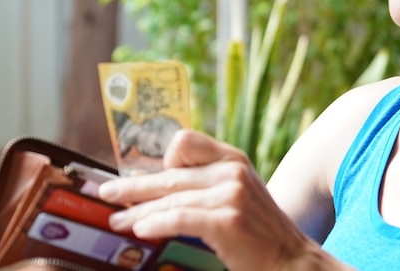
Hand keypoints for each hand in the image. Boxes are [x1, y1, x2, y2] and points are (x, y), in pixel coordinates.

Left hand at [98, 129, 335, 270]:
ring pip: (170, 198)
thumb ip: (210, 183)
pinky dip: (155, 223)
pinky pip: (179, 217)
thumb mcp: (239, 194)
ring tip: (117, 222)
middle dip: (133, 187)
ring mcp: (230, 194)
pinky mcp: (227, 220)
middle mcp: (232, 170)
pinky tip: (140, 231)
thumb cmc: (260, 232)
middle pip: (170, 173)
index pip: (186, 141)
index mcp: (233, 159)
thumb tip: (162, 184)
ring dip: (137, 212)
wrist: (291, 260)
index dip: (163, 159)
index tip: (146, 177)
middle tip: (108, 195)